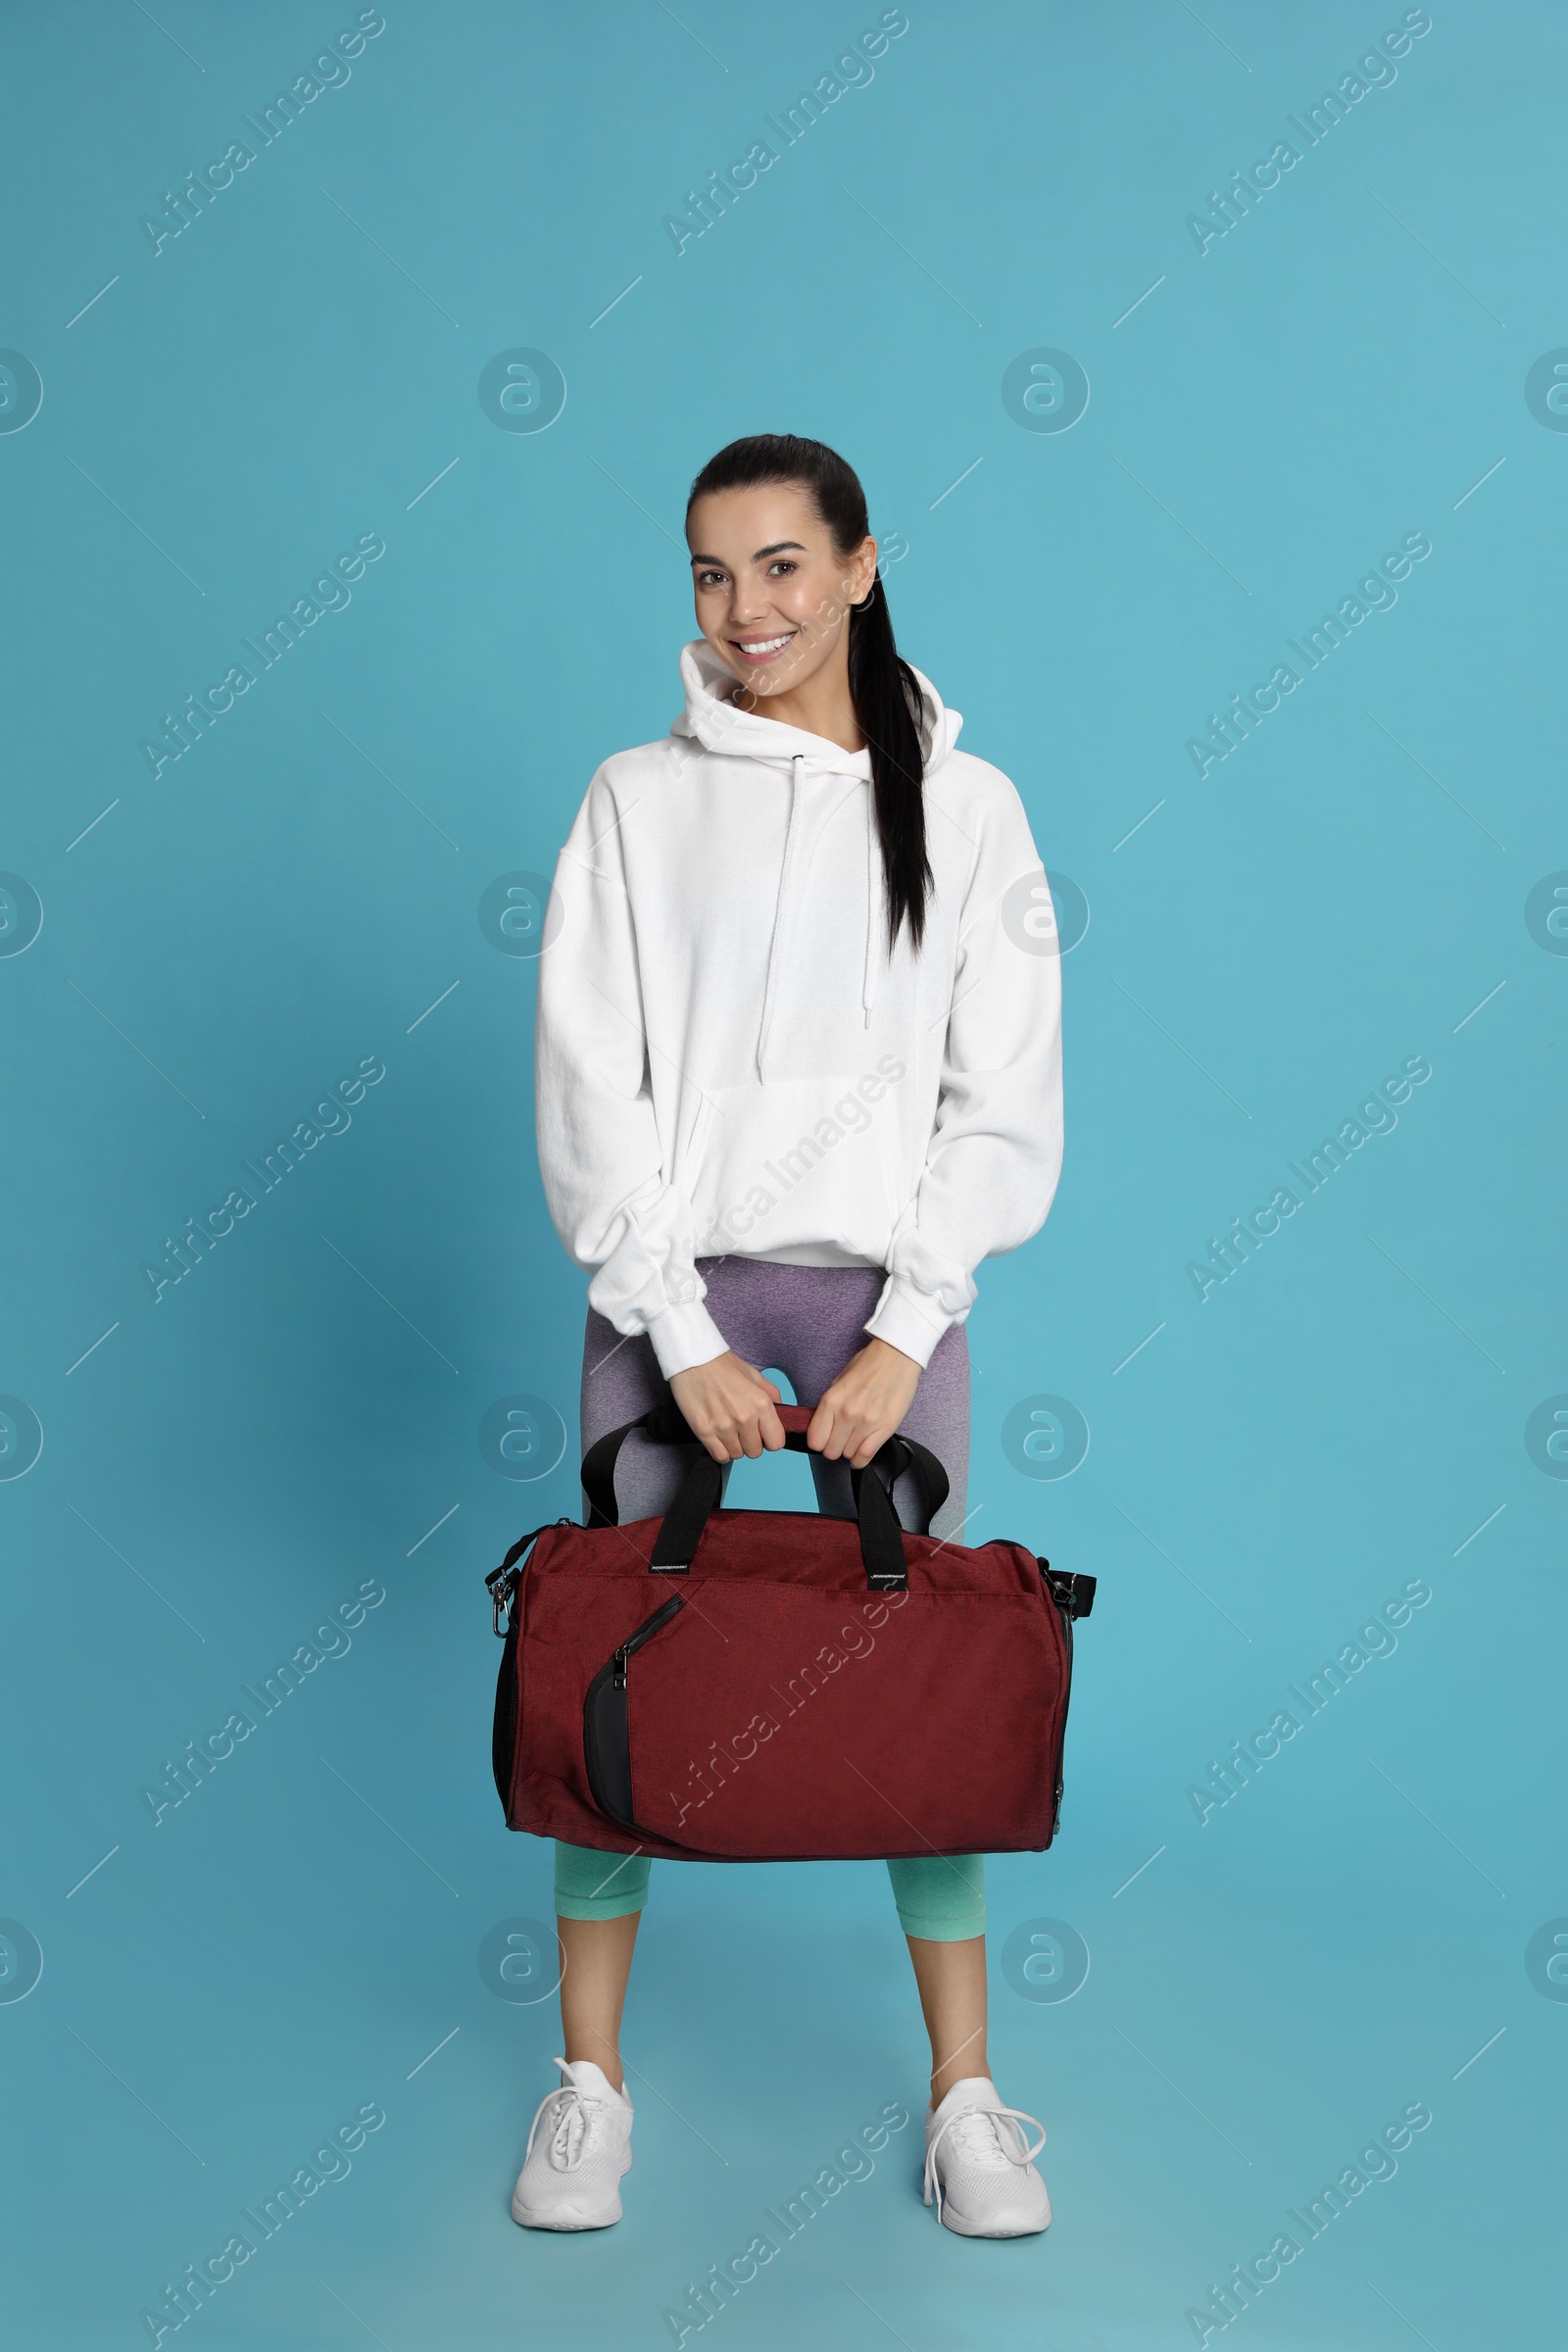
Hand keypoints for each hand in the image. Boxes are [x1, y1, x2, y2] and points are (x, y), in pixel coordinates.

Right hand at [668, 1351, 784, 1463]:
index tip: (762, 1434)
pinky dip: (720, 1450)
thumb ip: (772, 1396)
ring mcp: (723, 1426)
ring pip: (737, 1455)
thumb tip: (781, 1413)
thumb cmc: (722, 1365)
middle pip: (755, 1452)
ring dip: (735, 1446)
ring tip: (727, 1428)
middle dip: (751, 1442)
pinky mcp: (704, 1431)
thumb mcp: (755, 1375)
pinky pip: (720, 1456)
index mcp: (761, 1404)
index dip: (770, 1439)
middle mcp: (744, 1418)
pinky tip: (718, 1437)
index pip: (776, 1442)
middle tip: (742, 1429)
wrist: (693, 1359)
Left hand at [806, 1338, 921, 1468]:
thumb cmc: (868, 1366)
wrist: (896, 1356)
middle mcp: (847, 1413)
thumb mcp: (838, 1382)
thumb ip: (828, 1407)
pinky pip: (866, 1456)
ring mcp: (867, 1422)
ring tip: (855, 1437)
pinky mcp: (886, 1428)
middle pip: (831, 1451)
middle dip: (833, 1447)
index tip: (824, 1439)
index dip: (818, 1442)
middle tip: (840, 1439)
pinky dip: (861, 1459)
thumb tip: (821, 1429)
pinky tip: (860, 1453)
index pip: (815, 1440)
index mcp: (831, 1400)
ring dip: (849, 1449)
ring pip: (848, 1454)